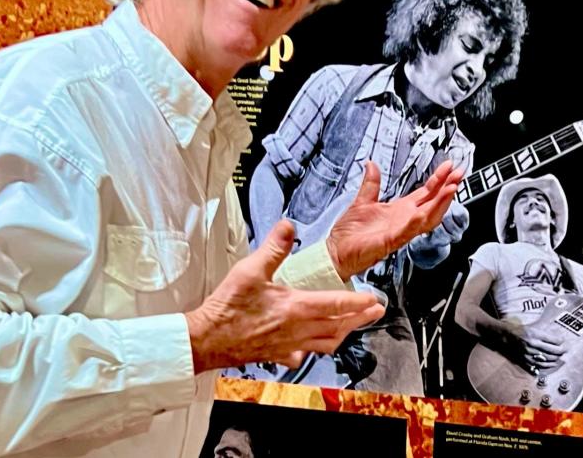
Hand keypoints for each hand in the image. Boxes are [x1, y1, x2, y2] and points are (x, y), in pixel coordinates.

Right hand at [186, 220, 384, 372]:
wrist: (207, 339)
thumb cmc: (227, 308)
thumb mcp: (250, 270)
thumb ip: (273, 247)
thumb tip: (288, 226)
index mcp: (294, 308)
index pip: (335, 304)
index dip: (358, 302)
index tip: (374, 299)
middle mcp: (296, 330)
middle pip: (337, 326)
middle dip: (359, 319)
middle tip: (375, 311)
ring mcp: (287, 345)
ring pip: (325, 343)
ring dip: (342, 334)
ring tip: (352, 326)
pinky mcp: (276, 354)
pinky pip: (303, 354)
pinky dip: (315, 349)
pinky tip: (313, 346)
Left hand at [325, 161, 462, 281]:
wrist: (336, 253)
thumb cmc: (350, 234)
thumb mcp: (362, 201)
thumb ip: (371, 183)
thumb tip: (371, 164)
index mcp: (399, 210)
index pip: (425, 193)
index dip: (438, 180)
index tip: (449, 167)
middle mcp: (403, 221)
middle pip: (432, 203)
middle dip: (446, 188)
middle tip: (458, 174)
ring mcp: (399, 231)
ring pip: (426, 218)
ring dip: (439, 204)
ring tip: (450, 189)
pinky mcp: (389, 241)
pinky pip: (406, 232)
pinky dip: (415, 223)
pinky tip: (422, 213)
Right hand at [501, 320, 565, 370]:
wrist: (504, 336)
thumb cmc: (517, 329)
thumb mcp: (530, 327)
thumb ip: (542, 333)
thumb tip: (555, 339)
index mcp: (533, 334)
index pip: (551, 340)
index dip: (560, 341)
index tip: (563, 341)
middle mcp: (532, 344)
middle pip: (551, 351)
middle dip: (561, 351)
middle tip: (565, 350)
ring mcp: (529, 354)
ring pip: (547, 359)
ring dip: (556, 359)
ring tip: (560, 357)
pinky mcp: (526, 360)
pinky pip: (539, 365)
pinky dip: (547, 365)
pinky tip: (552, 363)